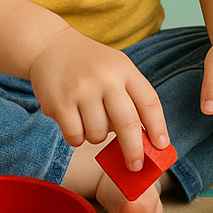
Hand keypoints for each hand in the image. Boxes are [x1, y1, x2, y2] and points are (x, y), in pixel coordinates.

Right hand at [29, 27, 169, 170]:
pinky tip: (74, 121)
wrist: (50, 46)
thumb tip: (144, 140)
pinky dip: (77, 137)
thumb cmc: (91, 64)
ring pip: (99, 134)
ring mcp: (81, 91)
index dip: (158, 127)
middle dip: (134, 150)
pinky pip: (75, 137)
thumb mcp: (117, 68)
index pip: (149, 101)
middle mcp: (105, 78)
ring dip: (98, 136)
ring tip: (91, 119)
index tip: (162, 146)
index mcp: (125, 69)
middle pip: (127, 123)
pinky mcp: (59, 103)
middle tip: (135, 166)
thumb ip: (131, 97)